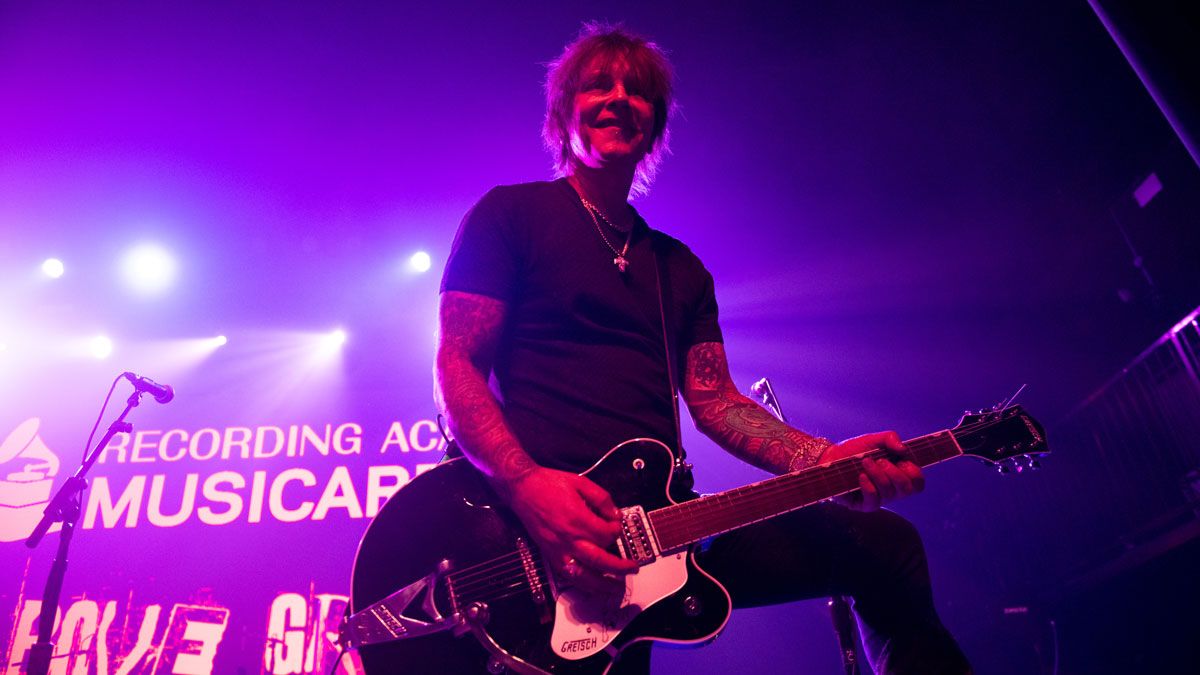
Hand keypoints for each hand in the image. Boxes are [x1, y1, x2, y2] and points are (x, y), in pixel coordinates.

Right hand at [505, 467, 636, 593]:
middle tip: (632, 568)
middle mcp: (569, 538)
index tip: (617, 526)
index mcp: (578, 519)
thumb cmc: (548, 484)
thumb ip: (602, 498)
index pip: (607, 535)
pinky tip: (591, 587)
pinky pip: (567, 575)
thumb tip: (615, 514)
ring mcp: (558, 549)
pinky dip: (581, 584)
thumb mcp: (580, 482)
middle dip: (619, 567)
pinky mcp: (550, 554)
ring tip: (615, 587)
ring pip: (584, 575)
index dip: (617, 531)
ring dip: (602, 584)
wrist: (522, 488)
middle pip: (600, 560)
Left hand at [821, 431, 924, 510]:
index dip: (914, 472)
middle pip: (908, 490)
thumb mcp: (873, 439)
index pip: (918, 483)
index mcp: (898, 475)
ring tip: (865, 462)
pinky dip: (869, 487)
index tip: (902, 460)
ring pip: (890, 493)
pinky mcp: (863, 505)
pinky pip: (874, 501)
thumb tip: (903, 450)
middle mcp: (891, 489)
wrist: (830, 457)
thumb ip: (890, 438)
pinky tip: (860, 476)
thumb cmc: (854, 450)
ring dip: (878, 475)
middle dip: (896, 473)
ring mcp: (878, 499)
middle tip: (881, 461)